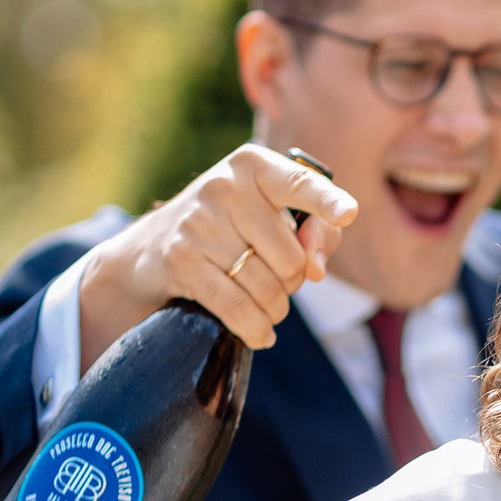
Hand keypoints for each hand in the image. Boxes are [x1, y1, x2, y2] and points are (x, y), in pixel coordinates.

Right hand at [76, 144, 357, 365]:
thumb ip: (316, 233)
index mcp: (253, 165)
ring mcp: (199, 221)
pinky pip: (237, 307)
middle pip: (292, 258)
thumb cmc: (232, 230)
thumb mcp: (273, 218)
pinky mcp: (182, 258)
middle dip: (293, 282)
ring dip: (275, 309)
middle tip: (278, 280)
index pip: (299, 184)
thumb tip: (316, 268)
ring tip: (269, 306)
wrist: (151, 248)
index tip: (349, 214)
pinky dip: (255, 328)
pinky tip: (261, 335)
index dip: (326, 202)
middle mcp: (224, 186)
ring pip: (267, 287)